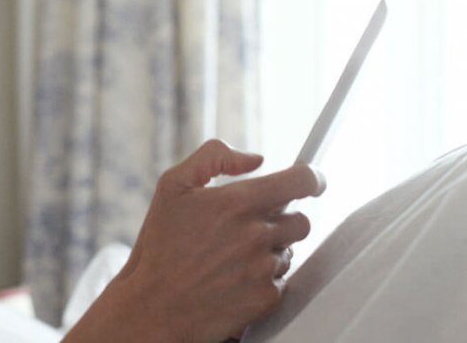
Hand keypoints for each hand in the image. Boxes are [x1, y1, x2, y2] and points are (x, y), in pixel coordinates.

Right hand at [66, 140, 324, 342]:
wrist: (153, 307)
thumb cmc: (159, 246)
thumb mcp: (172, 187)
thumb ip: (214, 157)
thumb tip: (257, 159)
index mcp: (238, 202)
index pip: (302, 181)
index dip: (313, 178)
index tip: (312, 181)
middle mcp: (256, 235)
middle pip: (302, 220)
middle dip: (282, 220)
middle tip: (251, 227)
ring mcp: (263, 269)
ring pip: (289, 252)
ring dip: (270, 251)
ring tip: (231, 258)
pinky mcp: (265, 298)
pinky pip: (281, 281)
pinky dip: (264, 279)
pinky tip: (234, 279)